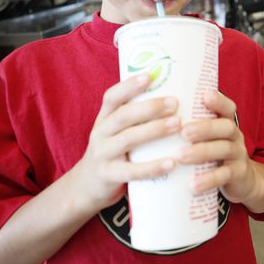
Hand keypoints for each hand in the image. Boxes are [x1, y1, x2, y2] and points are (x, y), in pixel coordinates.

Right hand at [74, 75, 180, 211]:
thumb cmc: (112, 154)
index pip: (112, 97)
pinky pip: (132, 171)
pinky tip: (172, 163)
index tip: (150, 75)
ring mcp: (102, 155)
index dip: (129, 85)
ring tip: (178, 124)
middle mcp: (100, 134)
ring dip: (154, 130)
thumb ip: (133, 119)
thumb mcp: (115, 133)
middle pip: (123, 116)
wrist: (86, 188)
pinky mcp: (108, 176)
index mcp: (103, 120)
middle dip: (150, 107)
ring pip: (128, 139)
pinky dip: (153, 167)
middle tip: (174, 102)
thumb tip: (171, 96)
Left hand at [177, 91, 255, 202]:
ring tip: (181, 157)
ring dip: (202, 152)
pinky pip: (225, 176)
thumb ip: (191, 127)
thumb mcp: (208, 139)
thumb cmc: (214, 155)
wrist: (241, 182)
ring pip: (224, 149)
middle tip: (183, 132)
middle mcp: (235, 136)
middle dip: (205, 128)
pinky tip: (193, 185)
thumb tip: (153, 115)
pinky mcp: (238, 175)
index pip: (227, 107)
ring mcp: (238, 155)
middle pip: (225, 126)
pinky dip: (208, 180)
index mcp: (226, 123)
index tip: (205, 96)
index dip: (219, 101)